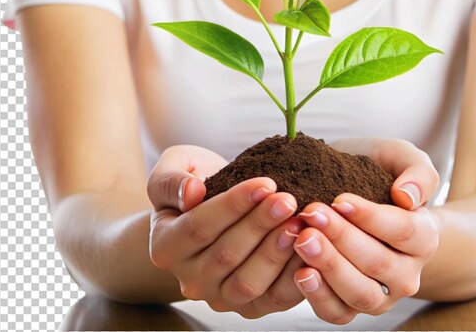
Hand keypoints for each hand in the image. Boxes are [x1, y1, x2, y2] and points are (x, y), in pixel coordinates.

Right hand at [147, 145, 306, 317]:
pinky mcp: (250, 307)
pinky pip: (273, 299)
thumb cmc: (194, 184)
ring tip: (299, 222)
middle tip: (289, 200)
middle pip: (227, 254)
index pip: (200, 226)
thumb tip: (191, 193)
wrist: (209, 211)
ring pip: (249, 281)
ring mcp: (219, 297)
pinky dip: (294, 276)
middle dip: (261, 224)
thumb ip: (172, 180)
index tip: (265, 182)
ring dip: (277, 251)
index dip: (234, 205)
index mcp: (165, 246)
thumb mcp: (173, 168)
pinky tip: (310, 248)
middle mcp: (189, 279)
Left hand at [290, 138, 439, 324]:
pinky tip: (300, 272)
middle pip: (378, 263)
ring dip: (329, 266)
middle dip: (342, 238)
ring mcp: (380, 295)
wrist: (352, 192)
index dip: (371, 217)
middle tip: (311, 213)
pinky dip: (319, 296)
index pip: (404, 230)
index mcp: (424, 237)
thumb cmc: (379, 172)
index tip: (340, 199)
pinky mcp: (351, 306)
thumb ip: (418, 172)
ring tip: (301, 239)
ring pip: (360, 293)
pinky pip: (338, 313)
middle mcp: (407, 273)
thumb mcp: (402, 158)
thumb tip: (408, 197)